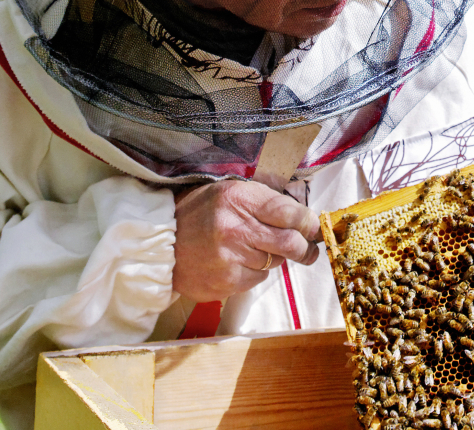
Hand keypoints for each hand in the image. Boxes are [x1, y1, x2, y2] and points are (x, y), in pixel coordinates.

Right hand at [172, 180, 321, 301]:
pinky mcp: (226, 282)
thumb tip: (303, 209)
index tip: (313, 226)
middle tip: (308, 248)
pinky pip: (258, 278)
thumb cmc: (198, 212)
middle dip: (306, 247)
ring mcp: (230, 258)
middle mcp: (235, 228)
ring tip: (258, 248)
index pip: (289, 213)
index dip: (308, 222)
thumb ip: (265, 196)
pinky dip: (256, 271)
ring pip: (276, 262)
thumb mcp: (228, 190)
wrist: (161, 243)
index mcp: (238, 198)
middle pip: (291, 243)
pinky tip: (241, 261)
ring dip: (276, 257)